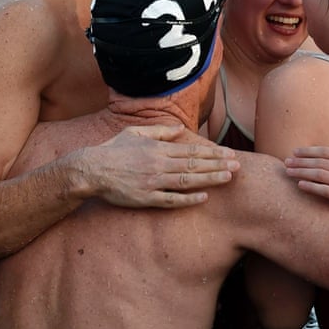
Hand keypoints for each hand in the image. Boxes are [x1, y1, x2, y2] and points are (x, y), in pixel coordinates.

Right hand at [88, 124, 239, 207]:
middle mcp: (158, 164)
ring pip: (187, 180)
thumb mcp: (135, 132)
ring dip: (209, 179)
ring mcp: (152, 182)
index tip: (228, 153)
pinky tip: (204, 198)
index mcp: (157, 148)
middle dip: (217, 164)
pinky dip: (188, 199)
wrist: (90, 169)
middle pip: (193, 164)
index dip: (212, 152)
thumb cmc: (112, 150)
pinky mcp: (145, 198)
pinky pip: (171, 199)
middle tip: (238, 165)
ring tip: (228, 178)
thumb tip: (179, 129)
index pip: (191, 150)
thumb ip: (159, 131)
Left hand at [285, 147, 328, 218]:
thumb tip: (311, 157)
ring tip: (288, 172)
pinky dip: (311, 187)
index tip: (294, 152)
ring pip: (321, 175)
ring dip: (302, 173)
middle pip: (321, 162)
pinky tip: (300, 185)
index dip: (309, 151)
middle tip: (286, 162)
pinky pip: (326, 190)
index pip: (326, 151)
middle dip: (301, 162)